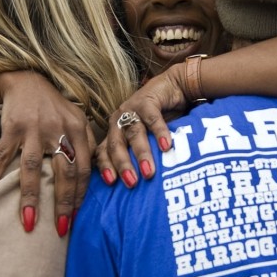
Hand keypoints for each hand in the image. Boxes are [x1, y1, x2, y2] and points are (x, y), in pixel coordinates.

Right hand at [0, 71, 92, 236]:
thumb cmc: (54, 107)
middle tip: (62, 229)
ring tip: (29, 223)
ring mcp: (34, 128)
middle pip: (64, 172)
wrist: (26, 78)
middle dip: (64, 204)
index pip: (84, 169)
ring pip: (33, 168)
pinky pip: (1, 156)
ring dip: (30, 197)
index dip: (81, 195)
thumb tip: (99, 178)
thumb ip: (88, 146)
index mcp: (79, 129)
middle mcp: (58, 129)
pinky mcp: (11, 127)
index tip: (77, 217)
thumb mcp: (77, 120)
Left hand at [97, 66, 185, 188]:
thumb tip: (140, 189)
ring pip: (134, 133)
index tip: (111, 184)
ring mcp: (131, 109)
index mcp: (114, 133)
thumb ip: (139, 157)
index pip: (103, 152)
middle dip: (123, 165)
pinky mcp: (147, 100)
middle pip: (116, 145)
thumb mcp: (147, 140)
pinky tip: (166, 146)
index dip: (105, 167)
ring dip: (141, 154)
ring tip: (149, 171)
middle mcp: (118, 121)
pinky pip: (153, 119)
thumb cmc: (159, 120)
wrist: (173, 87)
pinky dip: (159, 133)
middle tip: (131, 183)